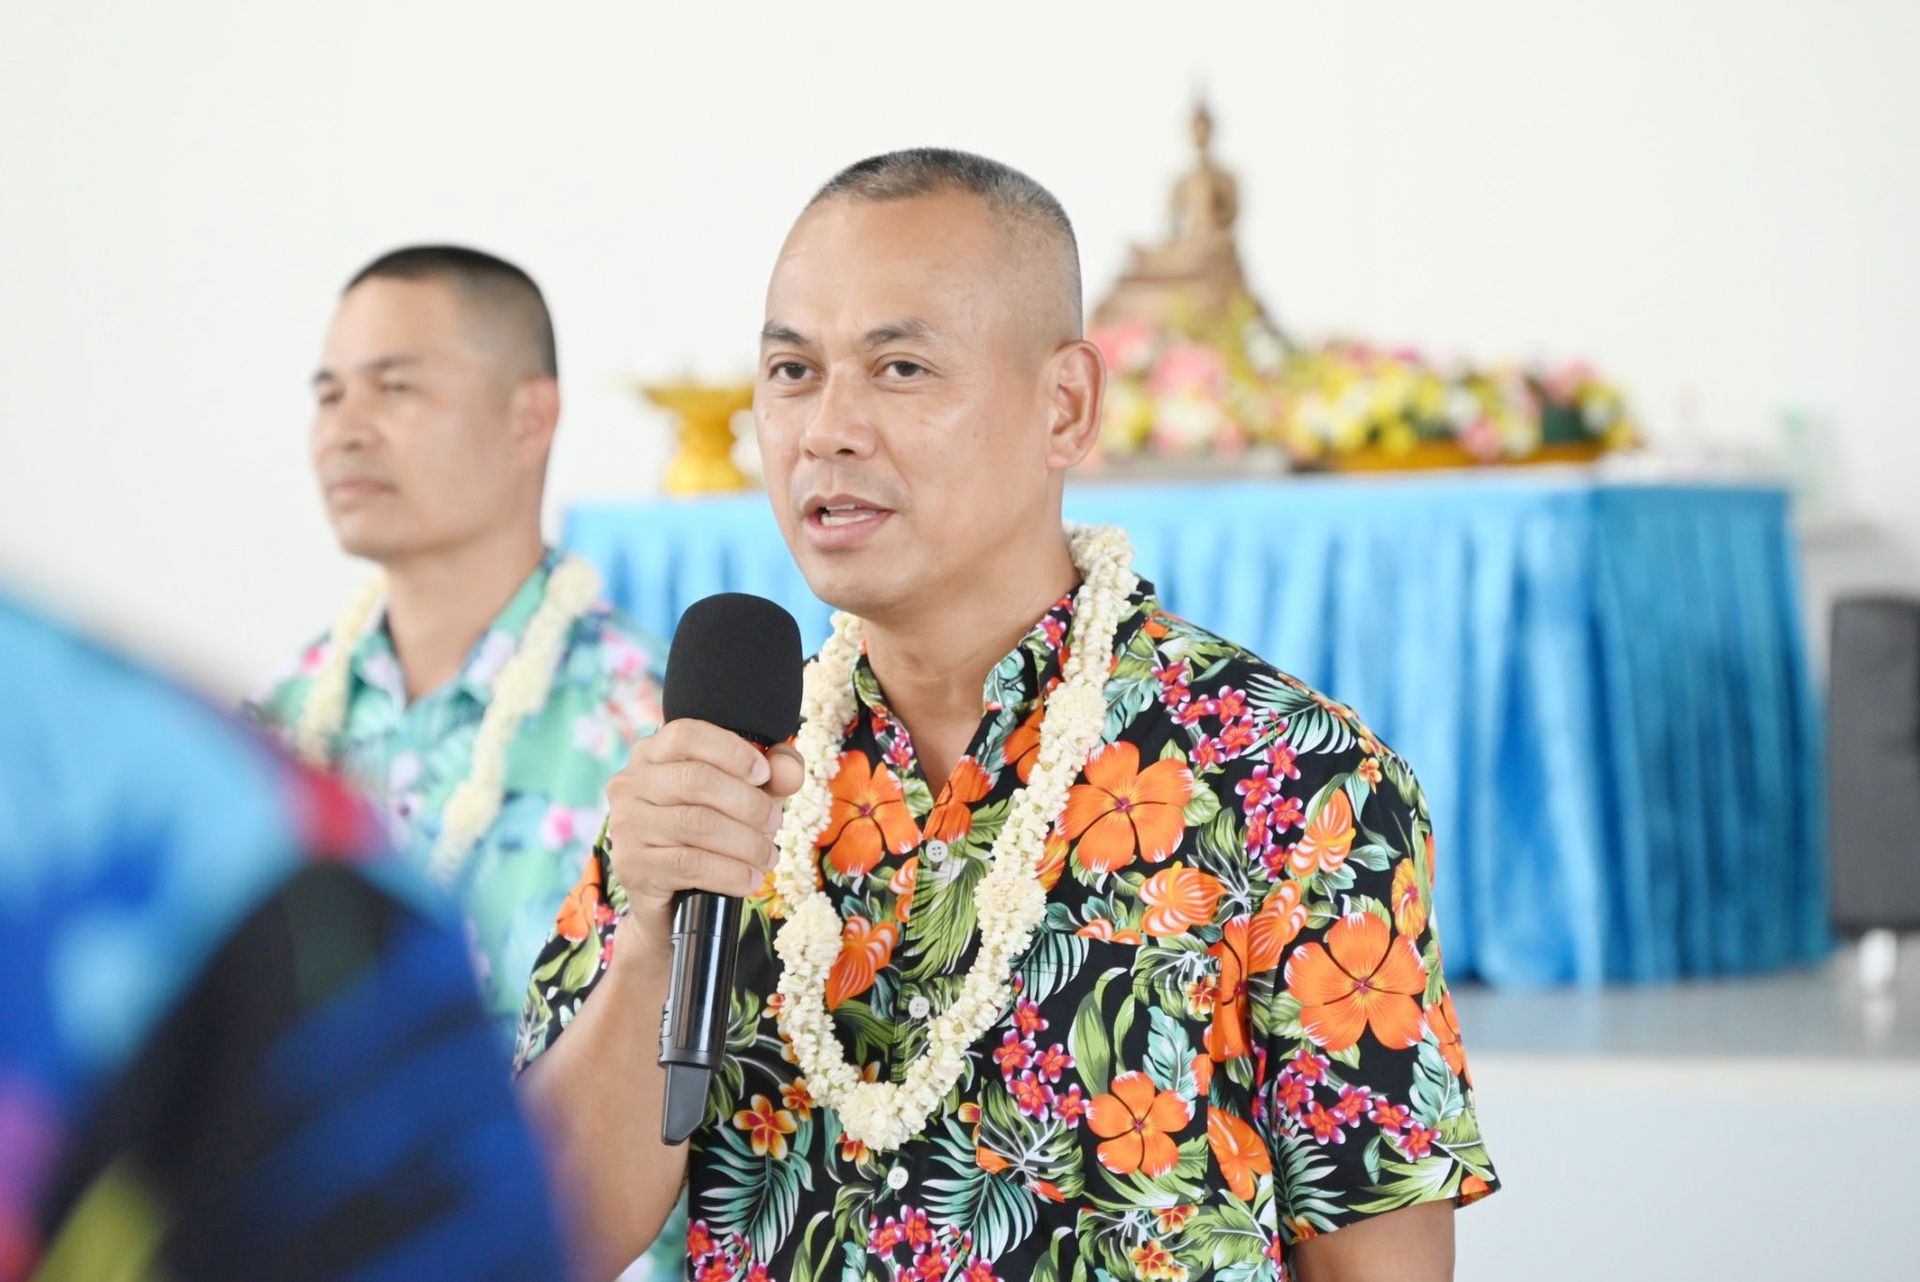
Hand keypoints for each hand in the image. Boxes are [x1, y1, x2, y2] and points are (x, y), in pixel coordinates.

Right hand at [603, 720, 804, 928]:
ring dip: (745, 843)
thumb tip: (787, 768)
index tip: (764, 775)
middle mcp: (630, 783)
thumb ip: (773, 776)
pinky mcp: (631, 865)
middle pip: (696, 779)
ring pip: (697, 823)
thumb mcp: (746, 798)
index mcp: (652, 754)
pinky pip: (690, 864)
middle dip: (748, 803)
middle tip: (774, 824)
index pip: (686, 734)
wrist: (672, 900)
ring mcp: (625, 824)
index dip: (732, 751)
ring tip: (768, 856)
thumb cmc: (709, 835)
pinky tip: (750, 879)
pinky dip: (730, 872)